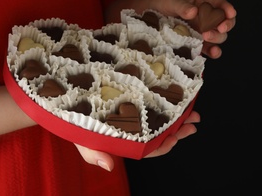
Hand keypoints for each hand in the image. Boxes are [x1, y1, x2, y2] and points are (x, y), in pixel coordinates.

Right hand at [74, 110, 200, 170]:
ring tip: (192, 110)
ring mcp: (134, 114)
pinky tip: (174, 94)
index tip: (176, 136)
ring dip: (177, 116)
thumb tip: (109, 166)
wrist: (67, 102)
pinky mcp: (133, 98)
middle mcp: (133, 128)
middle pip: (160, 133)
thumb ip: (94, 154)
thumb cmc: (76, 123)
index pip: (149, 147)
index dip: (165, 144)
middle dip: (178, 129)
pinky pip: (152, 102)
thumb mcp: (83, 139)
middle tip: (193, 120)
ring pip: (160, 118)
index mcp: (125, 140)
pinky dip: (164, 100)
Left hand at [138, 0, 236, 58]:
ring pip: (219, 35)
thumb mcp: (170, 1)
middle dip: (225, 24)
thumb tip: (194, 12)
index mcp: (202, 1)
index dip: (227, 7)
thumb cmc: (159, 5)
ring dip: (217, 37)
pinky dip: (214, 51)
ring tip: (207, 37)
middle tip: (219, 28)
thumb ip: (182, 6)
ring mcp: (202, 31)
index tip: (230, 13)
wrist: (146, 19)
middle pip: (224, 21)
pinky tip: (213, 52)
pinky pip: (209, 48)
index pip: (218, 3)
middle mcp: (205, 16)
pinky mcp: (196, 44)